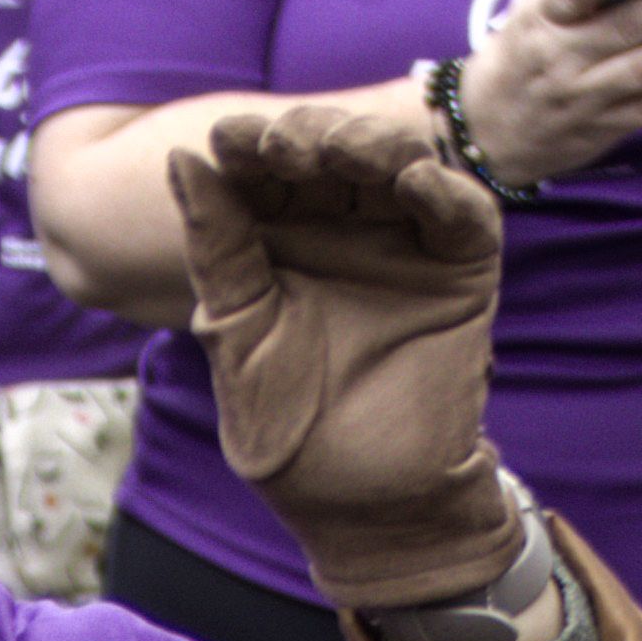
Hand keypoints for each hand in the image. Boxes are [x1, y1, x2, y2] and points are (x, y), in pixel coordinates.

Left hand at [166, 105, 516, 607]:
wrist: (365, 503)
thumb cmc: (287, 430)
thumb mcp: (236, 331)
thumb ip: (216, 247)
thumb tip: (180, 158)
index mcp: (278, 240)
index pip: (263, 172)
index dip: (247, 147)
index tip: (227, 137)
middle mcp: (341, 230)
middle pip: (329, 156)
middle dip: (308, 137)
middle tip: (285, 144)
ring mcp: (403, 243)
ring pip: (395, 166)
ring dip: (371, 146)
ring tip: (342, 151)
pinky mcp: (461, 269)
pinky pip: (461, 213)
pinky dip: (442, 190)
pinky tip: (414, 179)